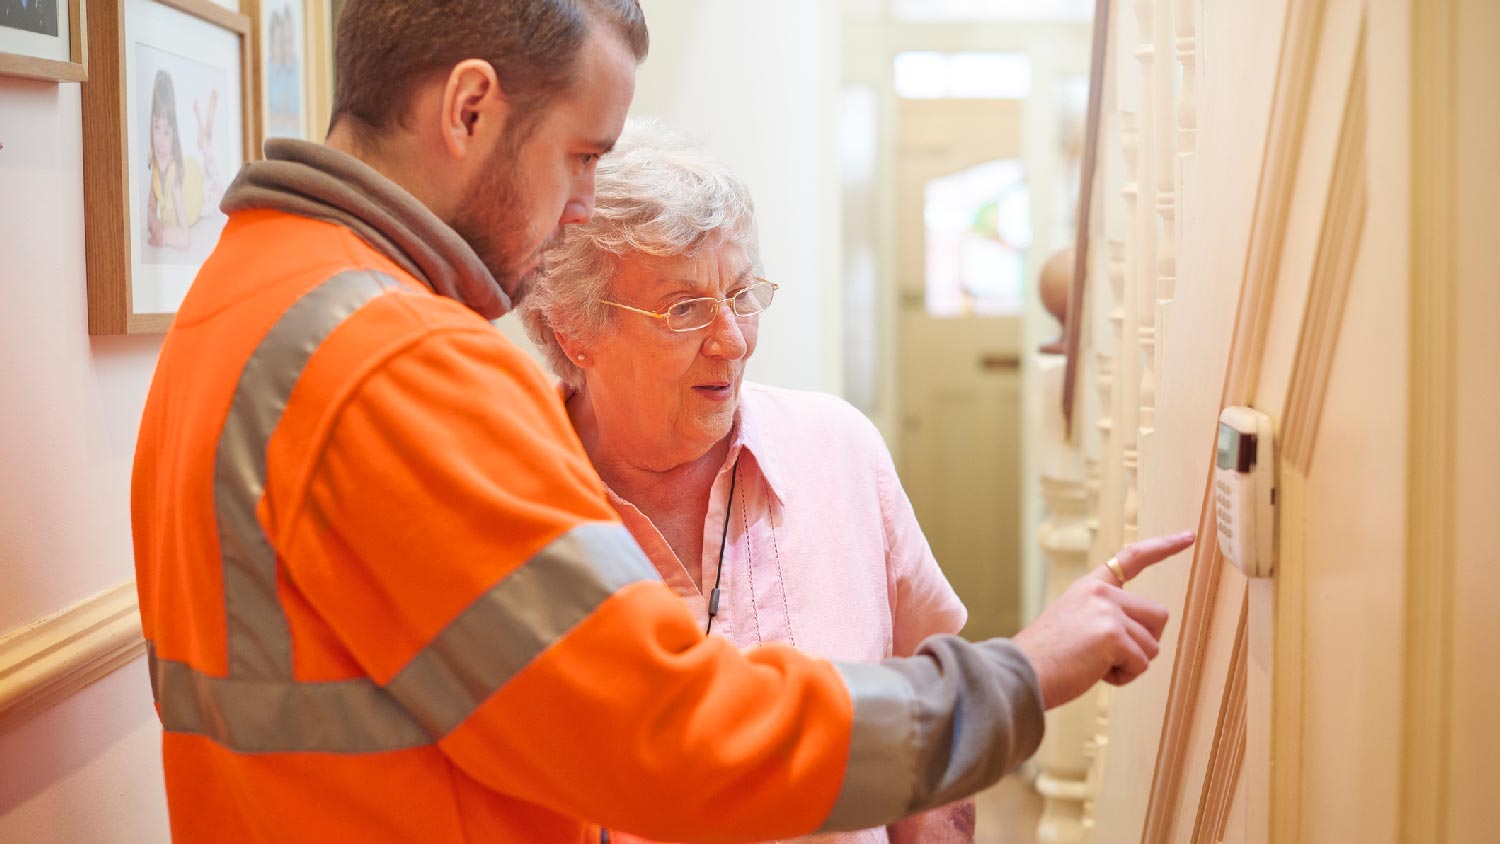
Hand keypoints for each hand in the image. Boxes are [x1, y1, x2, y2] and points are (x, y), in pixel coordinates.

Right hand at [1012, 531, 1194, 708]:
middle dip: (1144, 643)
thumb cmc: (1045, 658)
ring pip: (1152, 644)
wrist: (1021, 672)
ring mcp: (1107, 611)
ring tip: (1093, 665)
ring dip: (1130, 664)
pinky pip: (1141, 664)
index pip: (1133, 558)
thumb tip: (1145, 642)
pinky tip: (1094, 673)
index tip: (1188, 536)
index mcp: (1090, 586)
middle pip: (1158, 616)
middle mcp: (1102, 593)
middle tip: (1111, 656)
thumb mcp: (1075, 625)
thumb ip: (1107, 620)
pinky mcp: (1112, 635)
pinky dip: (1123, 677)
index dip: (1164, 547)